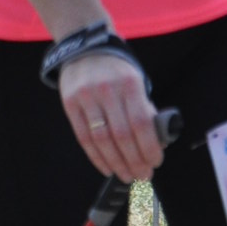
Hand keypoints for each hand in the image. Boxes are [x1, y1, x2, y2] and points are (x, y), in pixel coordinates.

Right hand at [59, 51, 163, 183]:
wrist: (84, 49)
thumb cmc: (116, 71)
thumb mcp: (136, 81)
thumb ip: (144, 108)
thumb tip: (156, 142)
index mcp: (129, 83)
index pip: (141, 122)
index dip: (149, 146)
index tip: (155, 162)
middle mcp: (107, 90)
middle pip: (121, 135)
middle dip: (134, 160)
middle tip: (143, 176)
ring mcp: (86, 98)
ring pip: (102, 139)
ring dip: (116, 163)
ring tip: (127, 175)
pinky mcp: (70, 105)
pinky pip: (84, 138)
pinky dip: (97, 157)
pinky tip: (107, 167)